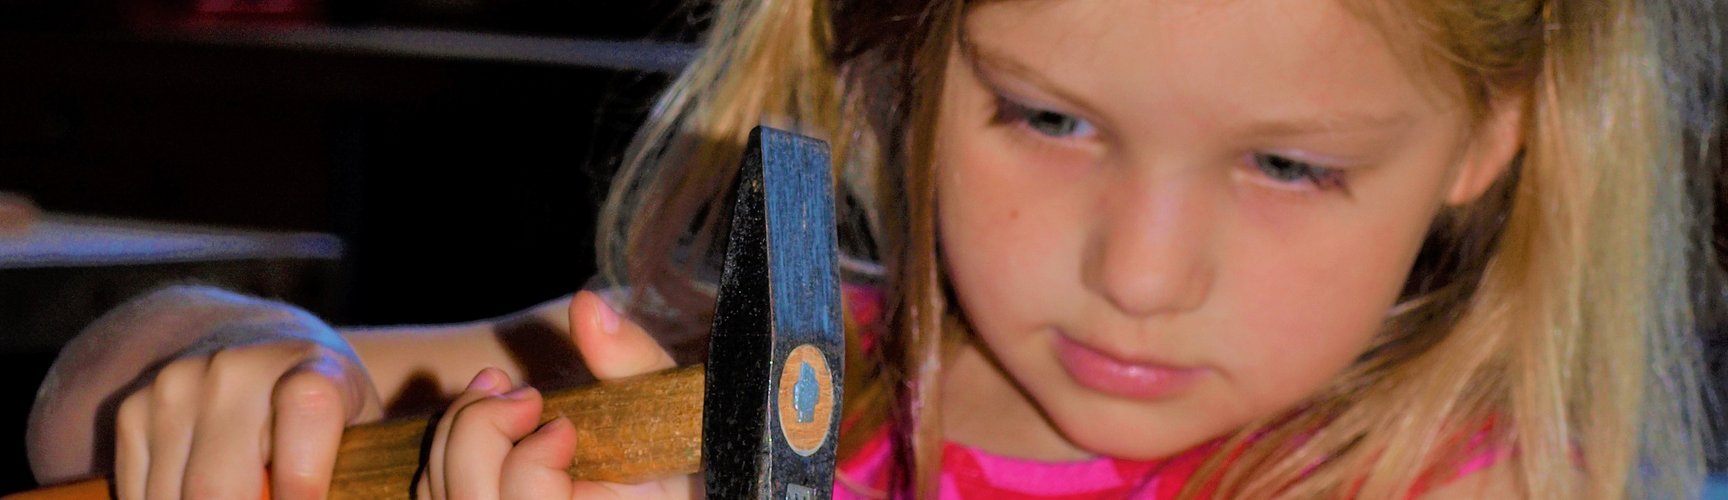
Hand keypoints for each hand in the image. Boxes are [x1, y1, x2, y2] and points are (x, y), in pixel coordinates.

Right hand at [112, 317, 383, 499]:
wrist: (260, 348)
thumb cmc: (321, 413)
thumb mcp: (353, 432)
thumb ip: (341, 471)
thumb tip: (318, 494)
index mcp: (312, 368)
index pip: (306, 409)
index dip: (302, 478)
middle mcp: (237, 368)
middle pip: (217, 484)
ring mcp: (177, 385)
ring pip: (173, 497)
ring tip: (243, 496)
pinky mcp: (134, 409)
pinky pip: (139, 491)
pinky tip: (195, 496)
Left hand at [419, 290, 691, 498]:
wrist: (663, 478)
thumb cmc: (674, 449)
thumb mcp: (669, 407)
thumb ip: (632, 359)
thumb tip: (588, 306)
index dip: (534, 460)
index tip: (563, 425)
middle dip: (481, 430)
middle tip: (523, 396)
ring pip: (441, 492)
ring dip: (459, 430)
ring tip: (500, 392)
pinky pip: (433, 492)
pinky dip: (447, 448)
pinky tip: (486, 418)